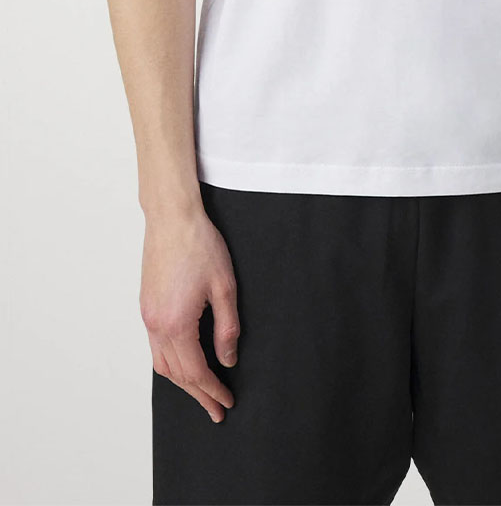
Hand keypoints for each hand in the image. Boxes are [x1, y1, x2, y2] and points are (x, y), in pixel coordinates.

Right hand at [140, 206, 239, 422]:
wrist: (172, 218)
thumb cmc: (200, 245)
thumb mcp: (225, 286)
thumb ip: (228, 328)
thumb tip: (227, 360)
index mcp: (177, 324)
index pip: (196, 371)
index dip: (212, 390)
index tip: (226, 402)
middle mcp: (157, 325)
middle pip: (177, 374)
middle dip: (198, 395)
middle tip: (216, 409)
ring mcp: (148, 316)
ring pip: (162, 364)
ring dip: (182, 383)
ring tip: (202, 392)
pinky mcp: (146, 306)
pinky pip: (155, 347)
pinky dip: (170, 364)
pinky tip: (184, 364)